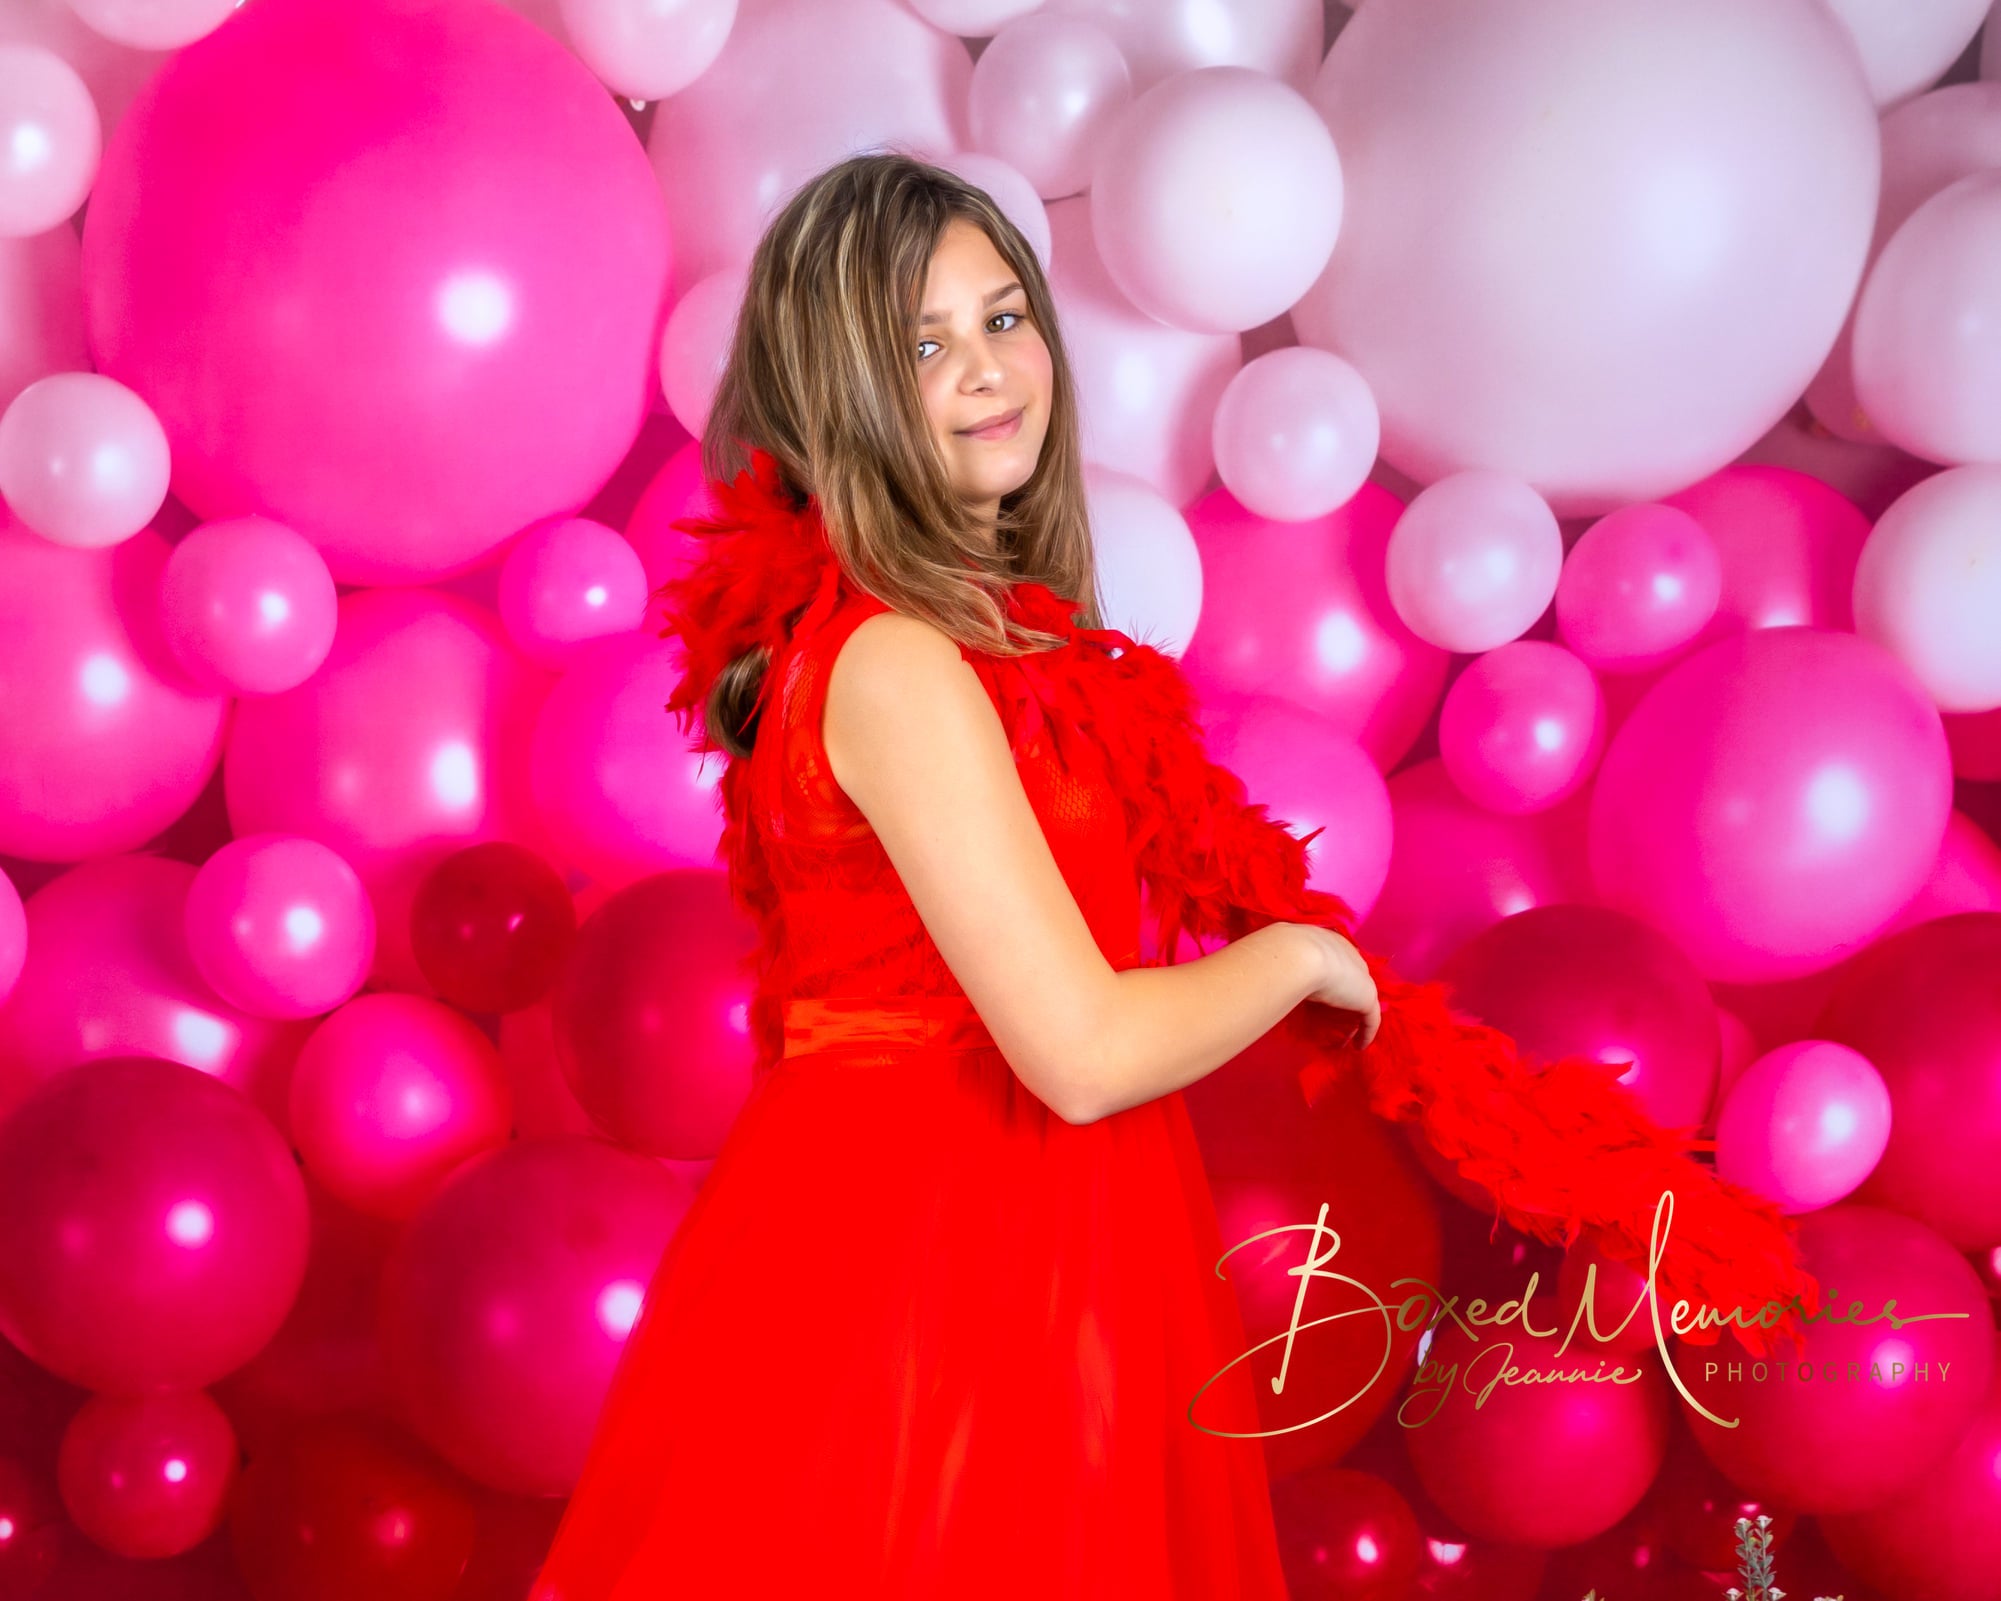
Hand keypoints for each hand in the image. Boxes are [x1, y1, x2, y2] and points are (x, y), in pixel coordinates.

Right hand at [1293, 925, 1381, 1048]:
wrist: (1296, 955)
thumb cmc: (1283, 952)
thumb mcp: (1282, 953)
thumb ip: (1284, 960)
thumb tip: (1270, 969)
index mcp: (1328, 941)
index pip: (1337, 959)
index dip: (1333, 975)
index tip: (1324, 992)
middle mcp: (1348, 954)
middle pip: (1353, 977)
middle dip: (1347, 993)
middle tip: (1335, 1014)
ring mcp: (1361, 975)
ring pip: (1361, 997)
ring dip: (1355, 1014)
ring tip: (1346, 1033)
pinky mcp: (1367, 997)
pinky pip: (1371, 1019)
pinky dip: (1366, 1033)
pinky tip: (1358, 1046)